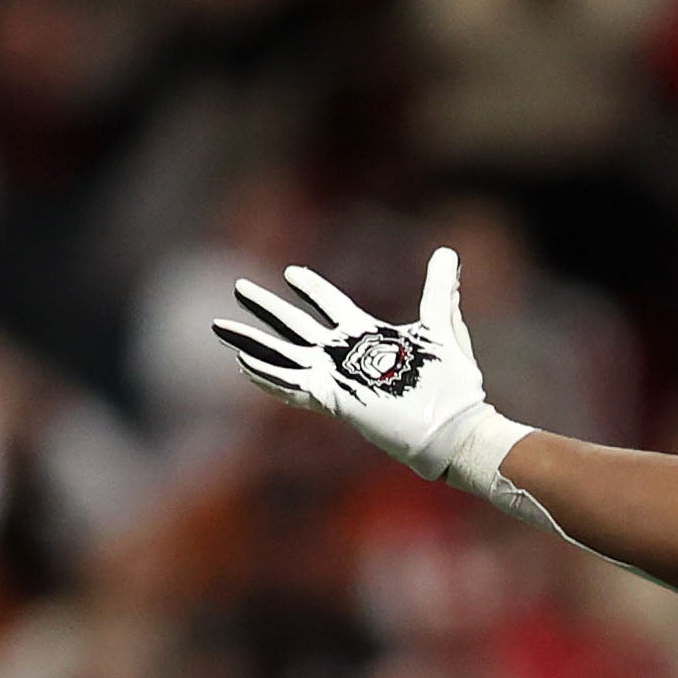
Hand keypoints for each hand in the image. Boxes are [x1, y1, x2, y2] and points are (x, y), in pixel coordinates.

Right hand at [214, 247, 528, 498]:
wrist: (457, 426)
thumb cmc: (453, 383)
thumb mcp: (443, 326)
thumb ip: (440, 289)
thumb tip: (448, 252)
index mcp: (366, 336)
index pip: (331, 305)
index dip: (311, 288)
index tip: (290, 272)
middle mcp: (346, 355)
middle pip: (296, 325)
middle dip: (267, 307)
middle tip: (238, 287)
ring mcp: (337, 378)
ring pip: (284, 355)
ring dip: (251, 342)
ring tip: (220, 327)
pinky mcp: (334, 399)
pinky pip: (292, 386)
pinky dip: (267, 375)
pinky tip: (244, 363)